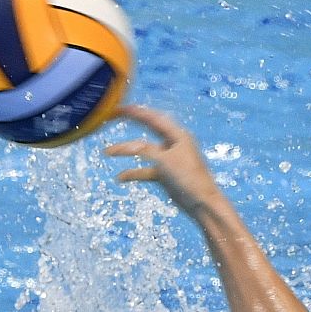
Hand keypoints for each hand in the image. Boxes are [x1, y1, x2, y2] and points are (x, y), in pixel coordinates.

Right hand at [104, 104, 224, 214]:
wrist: (202, 203)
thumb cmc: (189, 178)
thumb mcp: (166, 161)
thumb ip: (146, 151)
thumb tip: (128, 146)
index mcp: (178, 135)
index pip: (154, 118)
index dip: (137, 112)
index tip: (120, 108)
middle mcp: (173, 144)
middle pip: (149, 129)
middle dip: (132, 123)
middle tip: (115, 116)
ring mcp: (169, 159)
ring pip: (144, 152)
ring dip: (127, 152)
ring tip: (108, 152)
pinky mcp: (165, 174)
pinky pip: (145, 170)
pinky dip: (133, 173)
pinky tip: (120, 178)